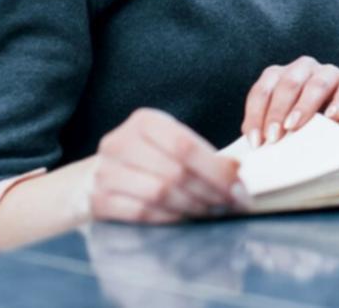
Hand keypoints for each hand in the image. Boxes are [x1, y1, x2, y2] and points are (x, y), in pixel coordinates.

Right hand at [90, 108, 246, 223]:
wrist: (101, 175)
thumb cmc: (149, 159)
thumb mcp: (172, 144)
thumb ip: (202, 155)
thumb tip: (237, 172)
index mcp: (144, 121)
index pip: (185, 145)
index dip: (216, 169)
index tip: (240, 187)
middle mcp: (120, 142)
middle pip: (174, 171)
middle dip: (210, 192)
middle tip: (232, 204)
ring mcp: (105, 172)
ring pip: (159, 194)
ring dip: (193, 206)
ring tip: (212, 211)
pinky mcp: (98, 200)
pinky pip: (141, 213)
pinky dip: (169, 218)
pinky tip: (185, 218)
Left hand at [241, 56, 338, 147]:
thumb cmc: (308, 123)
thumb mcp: (285, 124)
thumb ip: (267, 128)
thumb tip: (248, 145)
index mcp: (281, 75)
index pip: (263, 90)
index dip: (256, 114)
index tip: (255, 142)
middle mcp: (304, 68)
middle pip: (287, 83)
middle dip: (277, 111)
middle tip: (273, 137)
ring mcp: (330, 73)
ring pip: (315, 83)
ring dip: (303, 106)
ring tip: (294, 126)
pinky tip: (333, 117)